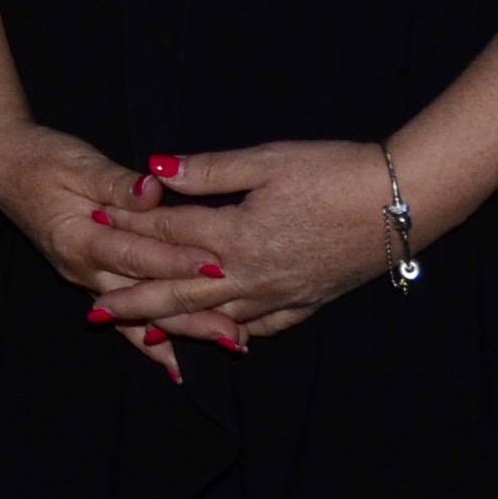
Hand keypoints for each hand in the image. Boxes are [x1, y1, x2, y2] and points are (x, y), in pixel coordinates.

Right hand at [0, 113, 234, 381]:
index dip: (176, 261)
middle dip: (191, 315)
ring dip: (181, 331)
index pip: (135, 253)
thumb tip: (152, 190)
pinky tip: (172, 361)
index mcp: (79, 237)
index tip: (216, 267)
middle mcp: (81, 267)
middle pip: (143, 296)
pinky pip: (122, 316)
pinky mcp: (89, 278)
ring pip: (137, 313)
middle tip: (234, 333)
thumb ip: (117, 182)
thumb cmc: (41, 159)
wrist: (3, 165)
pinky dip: (146, 339)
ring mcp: (84, 278)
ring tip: (224, 343)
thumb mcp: (80, 162)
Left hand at [94, 141, 402, 343]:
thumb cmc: (334, 172)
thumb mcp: (265, 161)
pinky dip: (236, 332)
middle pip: (179, 291)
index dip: (127, 228)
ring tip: (144, 334)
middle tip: (95, 314)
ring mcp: (282, 294)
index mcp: (235, 236)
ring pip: (217, 317)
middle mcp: (252, 275)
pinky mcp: (309, 300)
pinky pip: (263, 325)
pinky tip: (224, 337)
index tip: (93, 228)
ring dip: (177, 325)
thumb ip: (206, 172)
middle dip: (134, 301)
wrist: (404, 201)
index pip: (167, 234)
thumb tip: (154, 169)